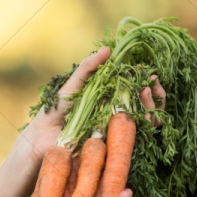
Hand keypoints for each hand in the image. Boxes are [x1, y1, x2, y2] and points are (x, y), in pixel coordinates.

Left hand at [16, 47, 166, 168]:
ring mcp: (117, 132)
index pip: (139, 92)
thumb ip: (88, 68)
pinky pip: (135, 138)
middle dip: (156, 94)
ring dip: (152, 106)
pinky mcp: (113, 146)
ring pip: (147, 122)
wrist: (41, 137)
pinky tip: (141, 112)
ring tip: (147, 91)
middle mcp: (117, 117)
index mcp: (111, 101)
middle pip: (148, 107)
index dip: (149, 84)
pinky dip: (143, 124)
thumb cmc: (55, 110)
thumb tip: (107, 49)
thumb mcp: (72, 85)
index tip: (152, 74)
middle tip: (153, 82)